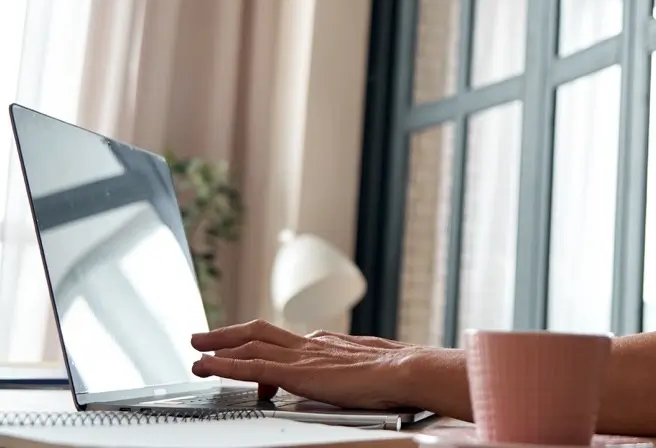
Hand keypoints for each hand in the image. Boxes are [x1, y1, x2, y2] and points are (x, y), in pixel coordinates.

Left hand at [190, 319, 417, 409]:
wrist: (405, 370)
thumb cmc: (398, 375)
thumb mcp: (374, 368)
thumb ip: (358, 370)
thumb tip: (361, 376)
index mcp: (329, 344)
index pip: (287, 341)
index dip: (262, 344)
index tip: (247, 347)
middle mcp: (311, 344)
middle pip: (260, 332)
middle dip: (230, 334)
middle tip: (204, 336)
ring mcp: (301, 357)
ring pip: (249, 346)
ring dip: (219, 347)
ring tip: (196, 352)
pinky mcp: (295, 373)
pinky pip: (250, 367)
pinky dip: (224, 365)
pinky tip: (206, 366)